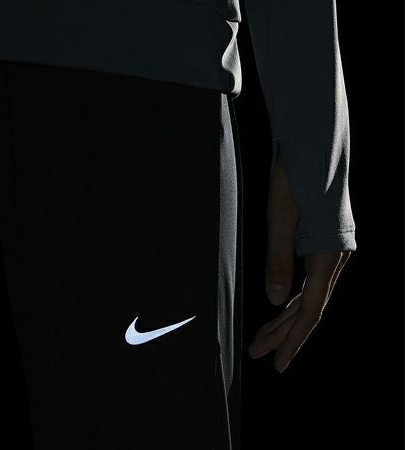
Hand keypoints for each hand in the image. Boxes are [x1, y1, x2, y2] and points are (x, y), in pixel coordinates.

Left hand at [248, 155, 351, 372]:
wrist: (314, 144)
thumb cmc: (295, 177)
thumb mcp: (280, 218)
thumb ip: (279, 259)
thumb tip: (273, 300)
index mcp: (326, 255)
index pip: (309, 310)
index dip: (292, 339)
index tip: (276, 363)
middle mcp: (334, 257)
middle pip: (308, 307)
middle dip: (282, 333)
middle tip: (257, 354)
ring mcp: (331, 250)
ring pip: (309, 295)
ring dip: (285, 317)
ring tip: (262, 338)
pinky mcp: (323, 241)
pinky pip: (309, 280)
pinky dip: (293, 297)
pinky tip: (281, 306)